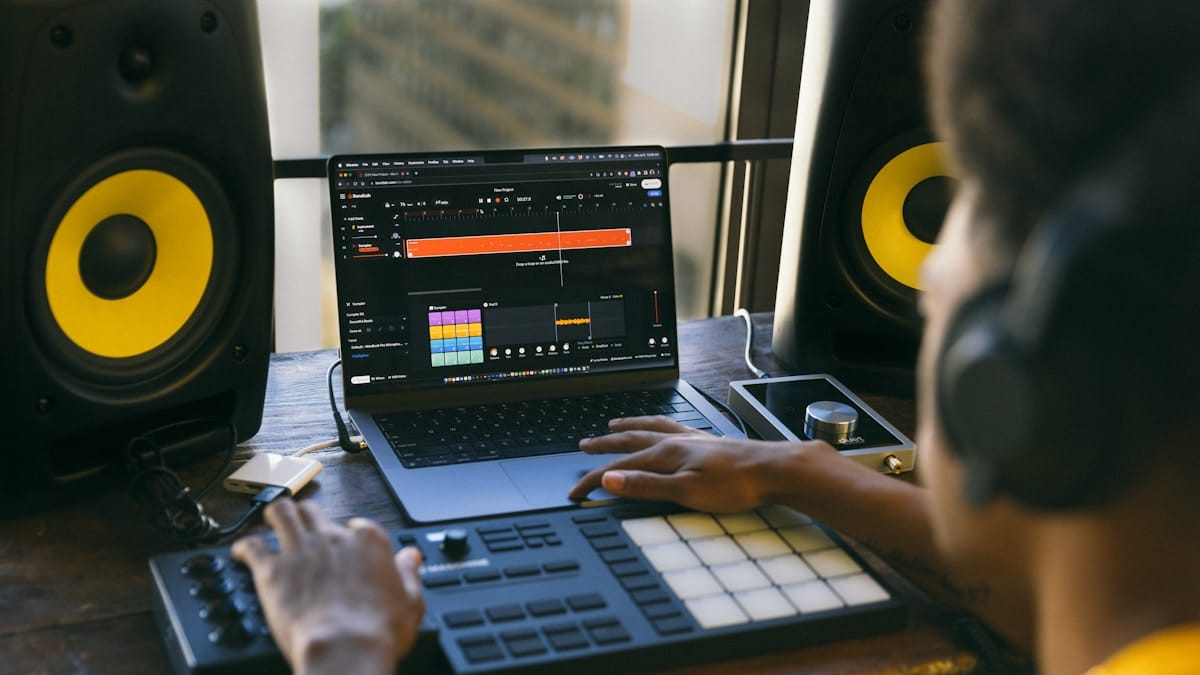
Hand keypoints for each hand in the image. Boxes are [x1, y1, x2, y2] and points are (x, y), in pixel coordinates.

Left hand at [232, 500, 424, 674]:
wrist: (344, 648)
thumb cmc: (377, 630)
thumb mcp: (410, 602)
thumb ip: (409, 574)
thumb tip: (411, 557)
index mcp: (368, 542)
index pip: (358, 525)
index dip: (350, 536)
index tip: (347, 549)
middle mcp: (333, 538)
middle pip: (315, 511)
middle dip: (308, 516)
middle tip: (304, 527)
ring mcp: (300, 550)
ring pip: (282, 512)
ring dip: (276, 514)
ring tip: (271, 519)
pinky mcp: (272, 569)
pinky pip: (252, 545)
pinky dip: (245, 546)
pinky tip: (242, 551)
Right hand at [568, 415, 846, 512]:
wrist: (776, 469)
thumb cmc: (736, 484)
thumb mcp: (685, 491)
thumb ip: (646, 485)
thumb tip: (609, 479)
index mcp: (666, 454)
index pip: (619, 467)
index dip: (594, 480)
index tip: (576, 493)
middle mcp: (676, 442)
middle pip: (631, 440)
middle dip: (605, 445)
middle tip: (584, 445)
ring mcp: (693, 440)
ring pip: (652, 428)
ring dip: (630, 427)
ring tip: (616, 425)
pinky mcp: (709, 443)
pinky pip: (674, 428)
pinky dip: (659, 425)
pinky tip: (666, 430)